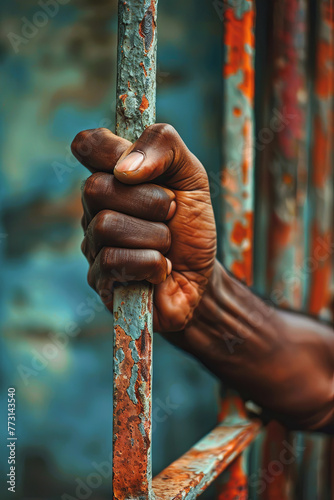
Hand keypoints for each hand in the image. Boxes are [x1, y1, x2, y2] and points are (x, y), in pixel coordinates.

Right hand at [71, 124, 215, 331]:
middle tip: (171, 213)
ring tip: (167, 245)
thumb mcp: (191, 175)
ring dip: (156, 236)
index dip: (113, 150)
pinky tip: (160, 268)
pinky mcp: (99, 280)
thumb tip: (124, 168)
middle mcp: (95, 208)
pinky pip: (112, 261)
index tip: (145, 171)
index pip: (88, 144)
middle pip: (95, 187)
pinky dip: (151, 263)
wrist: (204, 275)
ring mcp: (93, 245)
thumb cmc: (191, 224)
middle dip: (150, 201)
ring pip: (106, 225)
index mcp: (112, 177)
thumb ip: (164, 146)